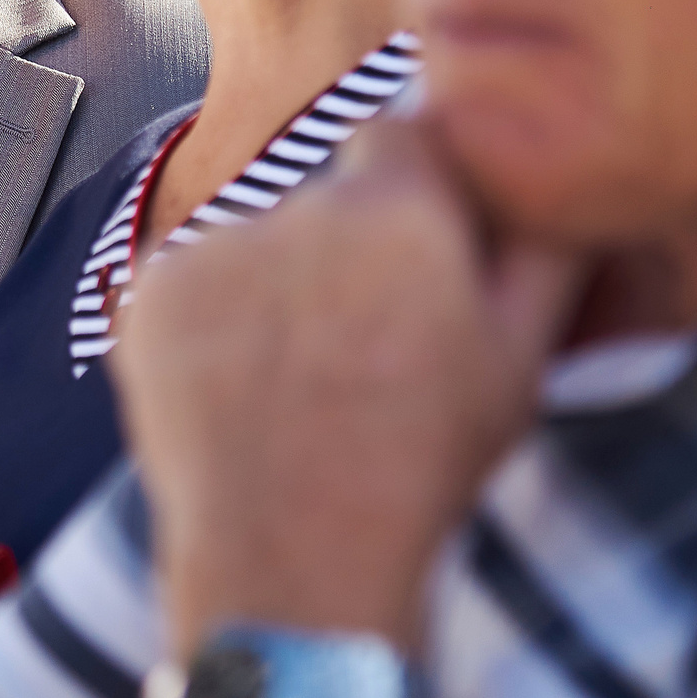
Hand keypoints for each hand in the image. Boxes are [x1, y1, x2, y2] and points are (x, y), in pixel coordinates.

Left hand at [110, 117, 581, 647]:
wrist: (294, 560)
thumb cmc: (423, 466)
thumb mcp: (523, 361)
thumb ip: (544, 248)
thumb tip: (547, 176)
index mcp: (399, 209)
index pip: (400, 137)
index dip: (411, 193)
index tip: (414, 259)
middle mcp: (298, 205)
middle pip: (325, 200)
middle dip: (343, 252)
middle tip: (360, 348)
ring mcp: (212, 247)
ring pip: (254, 243)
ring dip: (273, 288)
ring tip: (296, 386)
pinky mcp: (148, 293)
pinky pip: (189, 282)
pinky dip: (208, 324)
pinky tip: (238, 393)